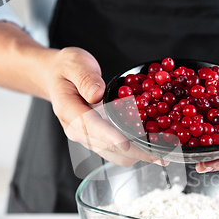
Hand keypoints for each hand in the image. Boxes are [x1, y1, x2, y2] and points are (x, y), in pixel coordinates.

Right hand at [46, 47, 166, 166]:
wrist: (56, 79)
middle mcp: (77, 131)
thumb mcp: (74, 63)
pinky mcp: (97, 141)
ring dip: (138, 156)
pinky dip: (135, 152)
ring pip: (114, 155)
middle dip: (134, 152)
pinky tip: (154, 149)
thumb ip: (86, 78)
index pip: (90, 127)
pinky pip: (117, 152)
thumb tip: (97, 94)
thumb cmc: (66, 70)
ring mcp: (87, 138)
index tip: (127, 144)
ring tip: (162, 154)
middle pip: (107, 148)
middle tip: (160, 154)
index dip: (110, 137)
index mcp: (69, 111)